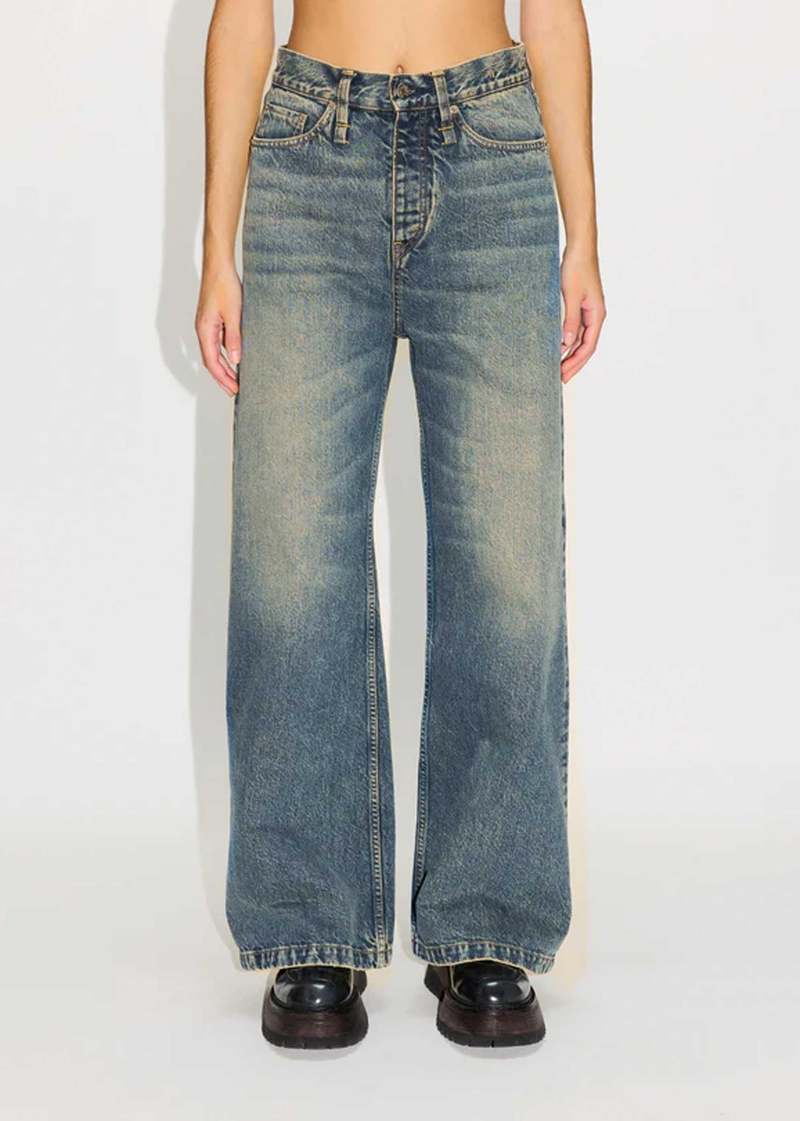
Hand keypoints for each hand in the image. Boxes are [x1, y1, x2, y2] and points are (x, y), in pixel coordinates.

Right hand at [195, 263, 241, 395]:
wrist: (219, 265)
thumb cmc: (224, 286)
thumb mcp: (234, 314)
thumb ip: (234, 337)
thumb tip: (236, 360)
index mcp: (205, 330)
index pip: (212, 362)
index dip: (223, 378)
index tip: (234, 390)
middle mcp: (203, 330)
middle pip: (211, 361)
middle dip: (222, 378)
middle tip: (235, 391)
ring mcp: (207, 326)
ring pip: (214, 353)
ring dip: (224, 368)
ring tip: (235, 380)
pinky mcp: (213, 320)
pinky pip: (217, 343)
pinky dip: (225, 355)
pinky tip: (235, 359)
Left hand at [560, 248, 606, 382]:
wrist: (580, 248)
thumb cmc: (577, 268)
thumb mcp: (571, 296)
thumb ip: (570, 320)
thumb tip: (567, 342)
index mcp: (597, 315)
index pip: (588, 347)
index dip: (576, 363)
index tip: (564, 375)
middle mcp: (596, 316)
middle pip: (586, 347)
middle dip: (574, 363)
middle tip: (560, 378)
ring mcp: (589, 311)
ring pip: (581, 339)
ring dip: (570, 354)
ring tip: (558, 367)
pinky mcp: (581, 306)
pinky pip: (576, 329)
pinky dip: (568, 341)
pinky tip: (559, 348)